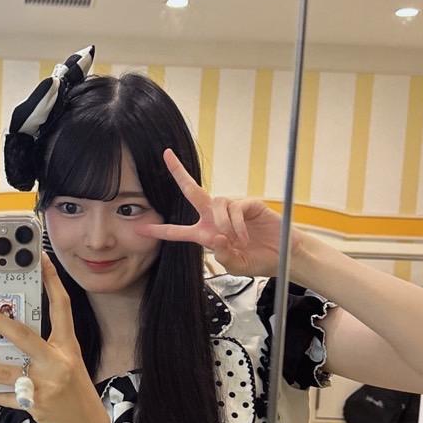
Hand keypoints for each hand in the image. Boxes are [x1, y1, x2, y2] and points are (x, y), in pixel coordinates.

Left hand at [0, 257, 107, 422]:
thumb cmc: (75, 390)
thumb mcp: (68, 362)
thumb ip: (44, 347)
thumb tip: (11, 333)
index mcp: (67, 346)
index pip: (61, 306)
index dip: (52, 281)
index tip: (40, 259)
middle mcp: (57, 362)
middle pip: (22, 335)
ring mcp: (45, 383)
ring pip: (3, 370)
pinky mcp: (34, 403)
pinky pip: (4, 396)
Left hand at [134, 149, 301, 276]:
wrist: (282, 255)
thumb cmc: (257, 260)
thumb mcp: (236, 267)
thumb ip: (223, 258)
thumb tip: (216, 240)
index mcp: (205, 234)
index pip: (178, 231)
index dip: (159, 230)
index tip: (140, 227)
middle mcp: (215, 217)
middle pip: (193, 192)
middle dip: (179, 173)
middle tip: (167, 156)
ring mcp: (232, 208)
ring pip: (216, 204)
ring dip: (222, 223)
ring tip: (235, 241)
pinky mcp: (249, 204)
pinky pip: (236, 208)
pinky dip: (237, 225)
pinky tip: (243, 238)